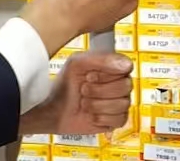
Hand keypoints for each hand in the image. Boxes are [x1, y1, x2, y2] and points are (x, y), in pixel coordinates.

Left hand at [21, 52, 135, 135]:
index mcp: (112, 68)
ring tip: (85, 103)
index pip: (127, 67)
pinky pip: (120, 119)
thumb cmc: (64, 84)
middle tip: (84, 90)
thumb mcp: (78, 63)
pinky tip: (91, 115)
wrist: (53, 110)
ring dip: (98, 105)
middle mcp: (118, 84)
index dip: (108, 74)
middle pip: (126, 86)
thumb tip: (126, 65)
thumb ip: (102, 59)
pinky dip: (102, 118)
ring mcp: (118, 102)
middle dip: (100, 90)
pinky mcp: (115, 120)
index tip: (90, 76)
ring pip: (123, 103)